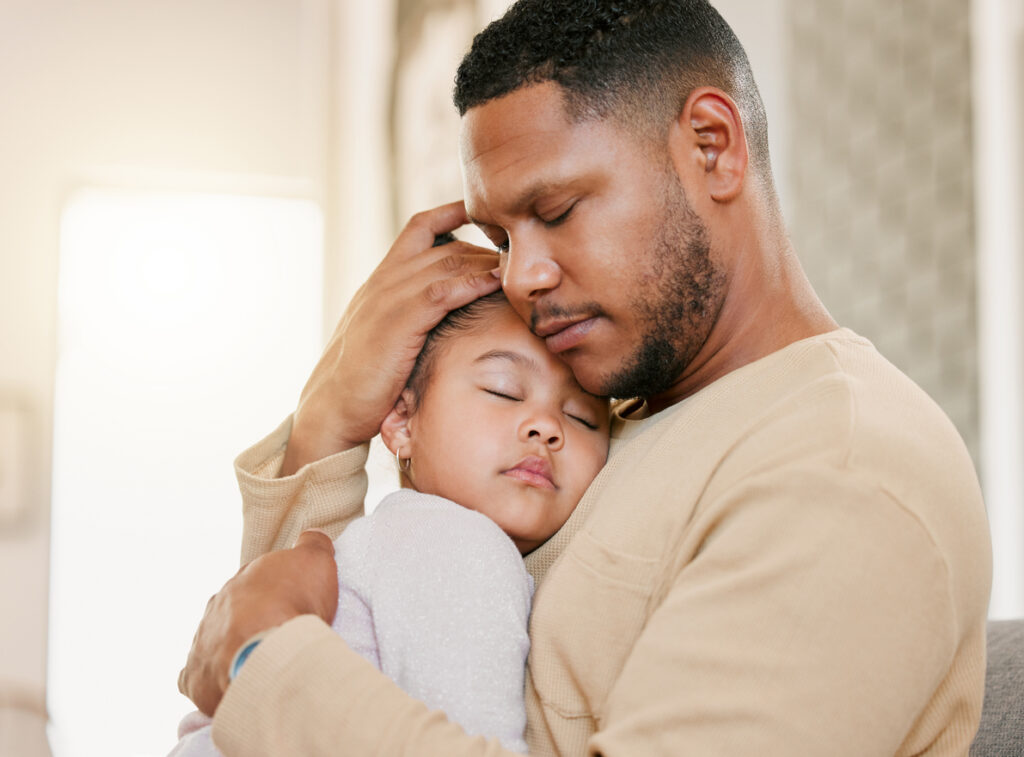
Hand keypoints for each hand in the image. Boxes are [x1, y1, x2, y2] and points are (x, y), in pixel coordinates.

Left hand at [178, 530, 338, 715]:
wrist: (269, 650)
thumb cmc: (294, 604)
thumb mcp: (315, 562)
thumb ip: (312, 545)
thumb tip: (311, 535)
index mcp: (242, 579)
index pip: (257, 582)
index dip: (277, 593)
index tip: (293, 605)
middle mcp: (216, 606)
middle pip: (234, 611)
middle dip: (252, 620)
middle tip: (278, 634)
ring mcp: (202, 641)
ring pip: (215, 641)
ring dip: (232, 649)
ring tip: (259, 662)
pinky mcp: (195, 677)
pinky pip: (195, 676)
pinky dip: (209, 678)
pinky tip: (225, 683)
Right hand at [281, 201, 499, 474]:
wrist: (332, 407)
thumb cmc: (365, 380)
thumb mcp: (386, 335)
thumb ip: (411, 314)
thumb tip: (446, 312)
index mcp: (382, 280)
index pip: (420, 229)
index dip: (453, 214)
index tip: (485, 212)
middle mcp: (385, 281)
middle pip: (446, 246)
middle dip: (487, 247)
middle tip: (522, 254)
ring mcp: (388, 299)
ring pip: (447, 263)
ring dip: (487, 262)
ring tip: (519, 264)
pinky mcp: (397, 323)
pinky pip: (440, 292)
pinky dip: (471, 283)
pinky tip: (496, 283)